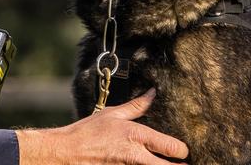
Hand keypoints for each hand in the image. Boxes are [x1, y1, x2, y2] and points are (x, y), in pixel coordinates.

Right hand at [16, 88, 188, 163]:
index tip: (182, 151)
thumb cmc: (89, 132)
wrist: (68, 152)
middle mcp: (136, 156)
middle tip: (182, 164)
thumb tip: (153, 93)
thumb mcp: (112, 114)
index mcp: (136, 135)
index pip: (172, 147)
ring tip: (165, 164)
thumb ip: (136, 106)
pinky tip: (146, 164)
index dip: (182, 151)